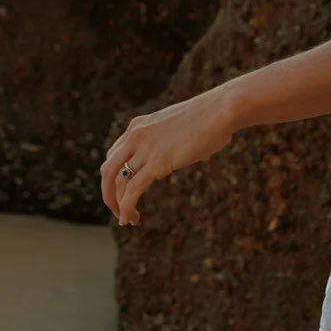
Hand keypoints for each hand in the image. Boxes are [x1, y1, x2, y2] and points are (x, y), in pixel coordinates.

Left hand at [101, 87, 236, 225]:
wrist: (221, 110)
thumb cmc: (212, 117)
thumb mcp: (184, 127)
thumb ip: (182, 141)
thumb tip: (198, 153)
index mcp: (138, 125)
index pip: (114, 155)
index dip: (115, 177)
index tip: (125, 191)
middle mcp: (135, 136)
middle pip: (109, 169)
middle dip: (109, 192)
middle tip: (118, 209)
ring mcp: (145, 149)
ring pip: (117, 181)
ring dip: (117, 204)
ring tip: (126, 220)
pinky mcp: (157, 163)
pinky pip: (132, 190)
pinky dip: (126, 207)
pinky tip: (129, 219)